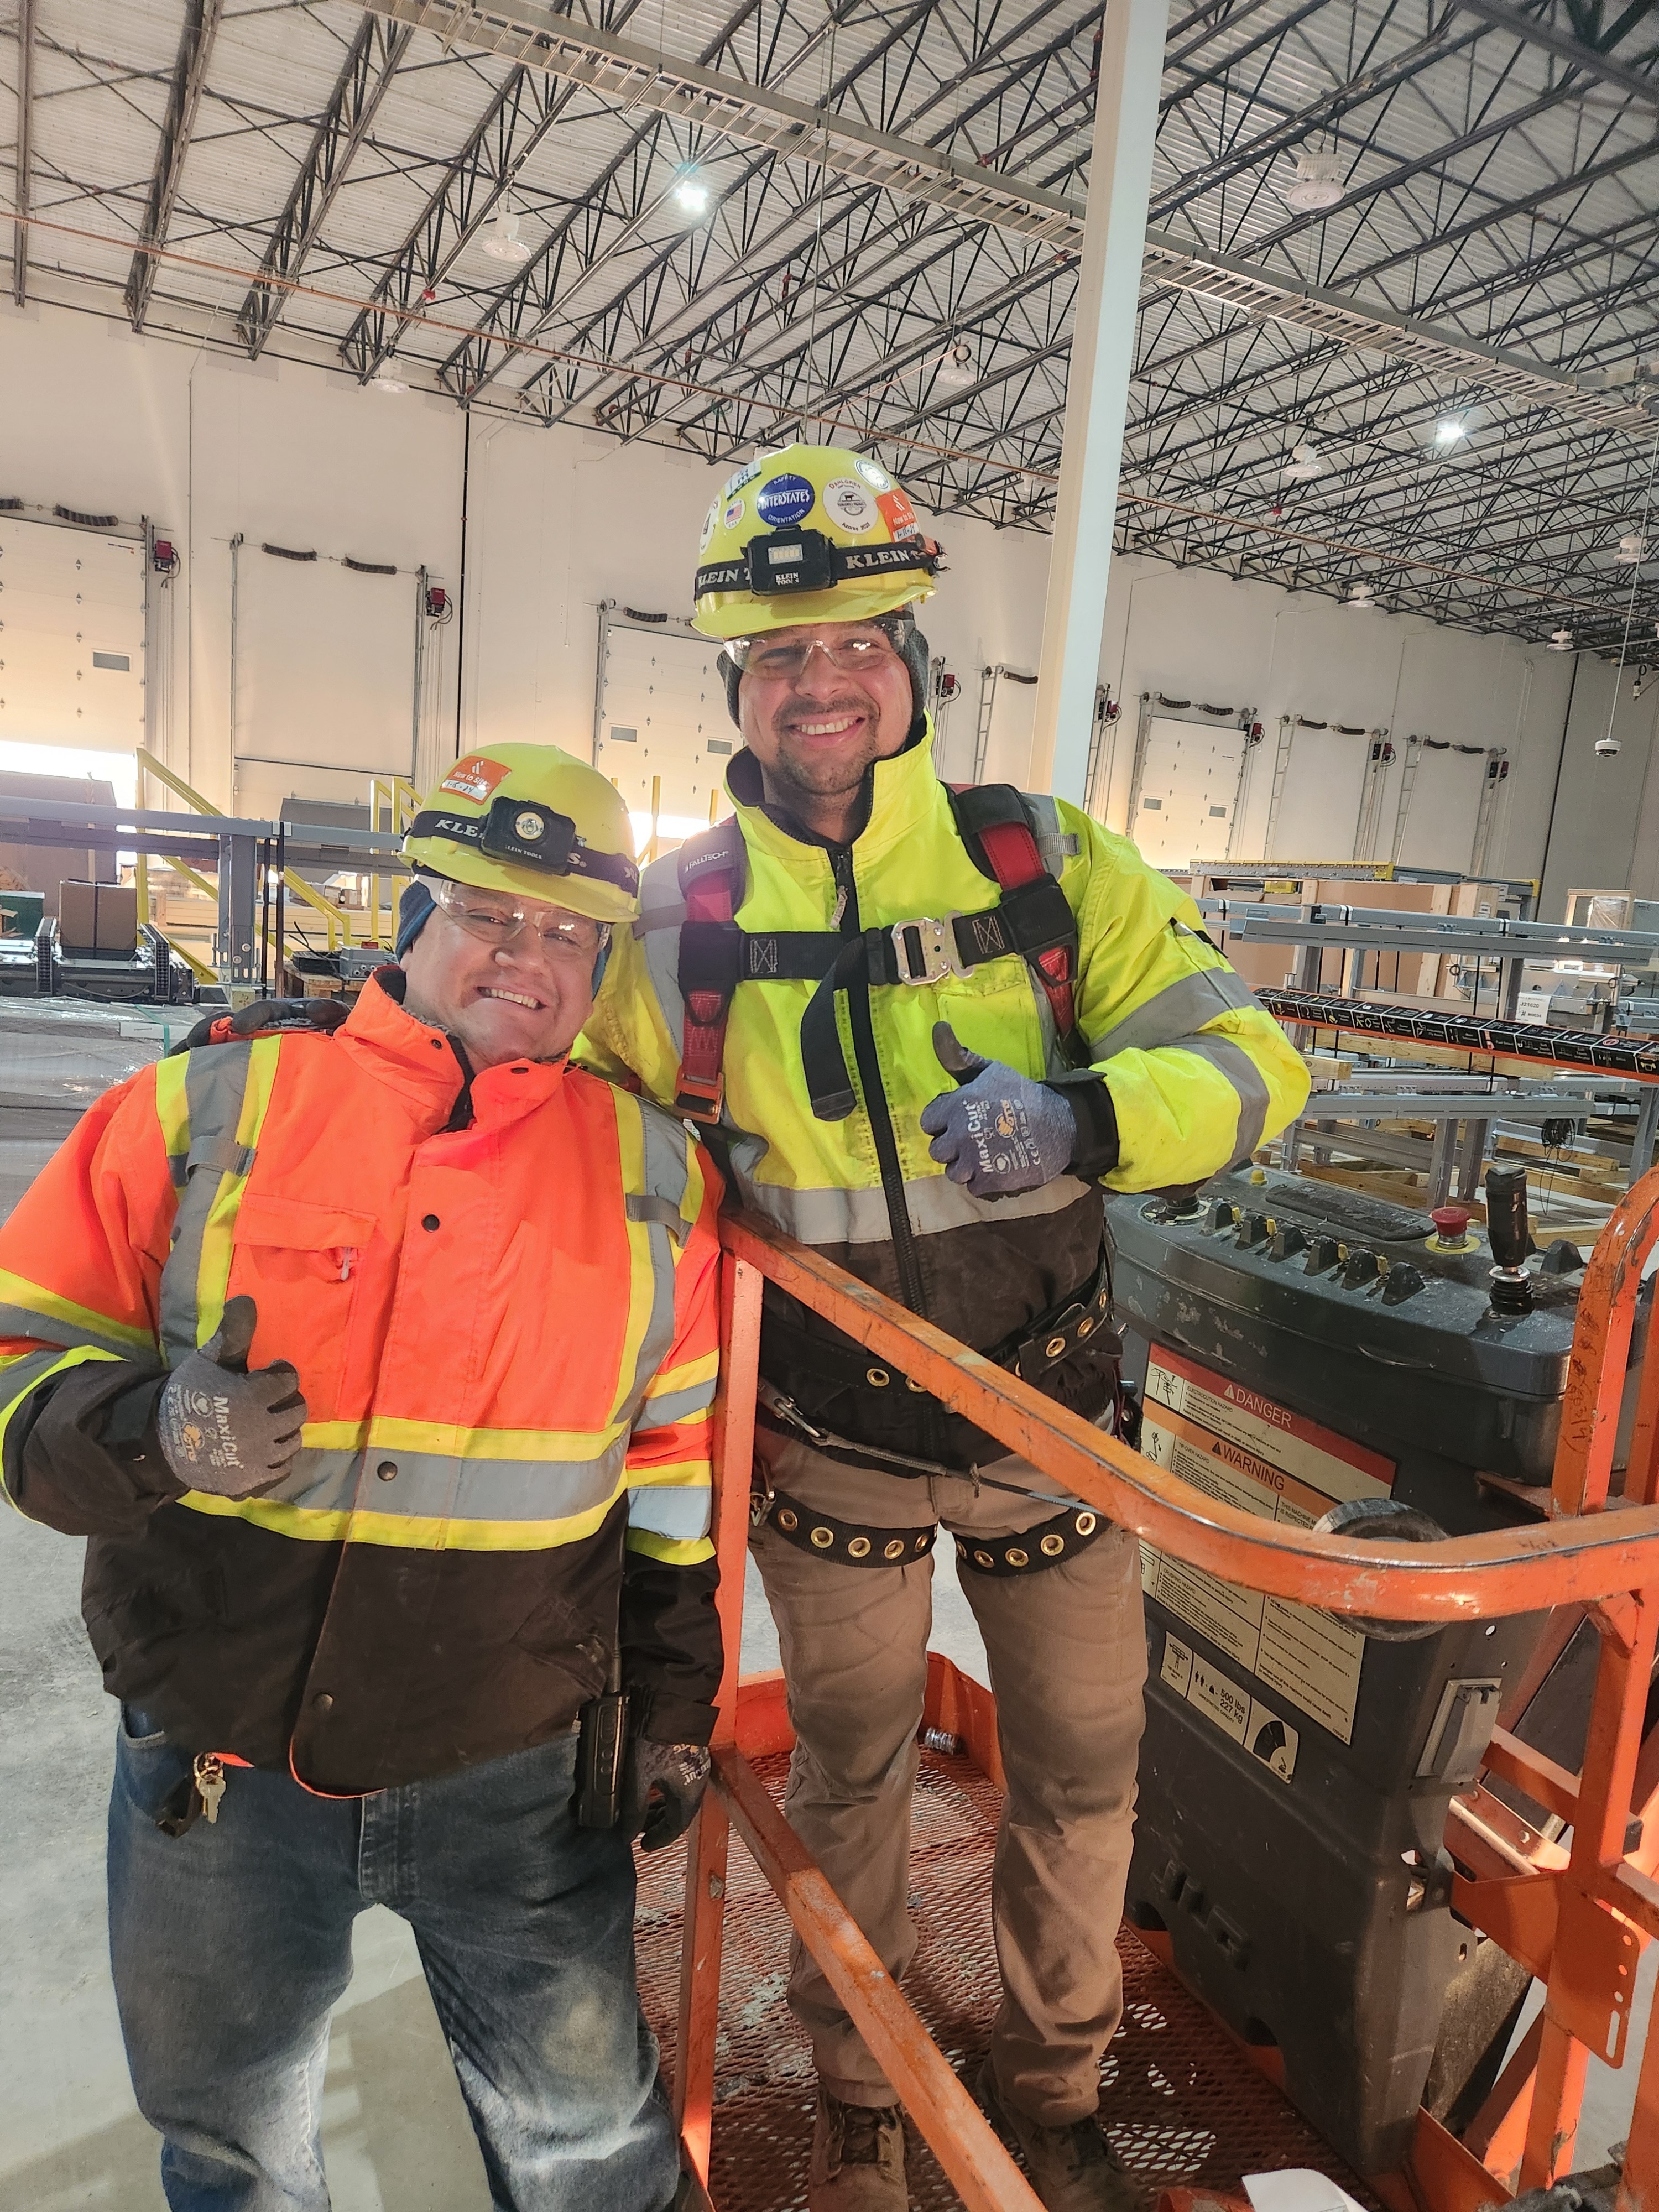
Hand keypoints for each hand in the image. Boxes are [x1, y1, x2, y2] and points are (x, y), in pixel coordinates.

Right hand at [155, 1297, 306, 1497]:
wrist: (160, 1442)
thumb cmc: (189, 1395)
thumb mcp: (209, 1359)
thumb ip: (233, 1332)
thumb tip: (247, 1300)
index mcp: (252, 1398)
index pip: (289, 1379)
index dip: (277, 1374)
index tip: (262, 1374)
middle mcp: (261, 1432)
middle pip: (297, 1410)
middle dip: (283, 1401)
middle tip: (263, 1400)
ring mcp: (258, 1460)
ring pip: (293, 1439)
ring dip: (282, 1429)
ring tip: (261, 1422)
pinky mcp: (253, 1482)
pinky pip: (284, 1468)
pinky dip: (277, 1457)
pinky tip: (261, 1447)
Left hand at [622, 1737, 711, 1852]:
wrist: (672, 1699)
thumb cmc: (656, 1740)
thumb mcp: (640, 1777)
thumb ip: (633, 1808)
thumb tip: (625, 1835)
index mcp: (689, 1793)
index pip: (676, 1827)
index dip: (659, 1839)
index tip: (643, 1845)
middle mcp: (697, 1782)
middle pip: (679, 1812)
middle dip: (658, 1823)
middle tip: (639, 1829)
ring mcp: (696, 1765)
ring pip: (678, 1795)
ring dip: (660, 1806)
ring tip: (642, 1809)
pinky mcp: (689, 1751)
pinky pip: (678, 1781)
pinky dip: (663, 1790)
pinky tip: (651, 1785)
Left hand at [918, 1023, 1076, 1197]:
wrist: (1061, 1124)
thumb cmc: (1021, 1094)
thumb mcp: (990, 1070)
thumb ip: (958, 1056)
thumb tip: (937, 1027)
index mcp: (958, 1105)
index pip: (928, 1122)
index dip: (944, 1122)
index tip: (962, 1119)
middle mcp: (962, 1134)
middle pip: (937, 1151)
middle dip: (953, 1146)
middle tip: (976, 1138)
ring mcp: (976, 1161)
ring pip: (953, 1173)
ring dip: (967, 1166)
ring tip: (988, 1154)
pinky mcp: (991, 1182)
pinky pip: (973, 1188)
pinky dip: (985, 1181)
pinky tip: (1000, 1166)